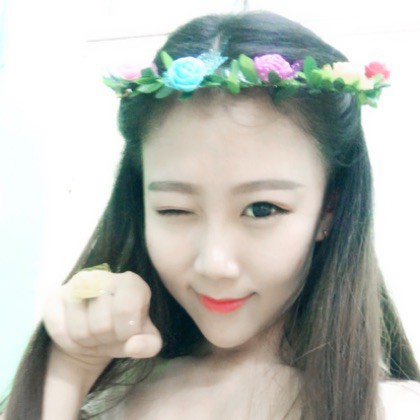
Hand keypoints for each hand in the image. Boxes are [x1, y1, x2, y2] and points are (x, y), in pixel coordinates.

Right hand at [42, 269, 162, 370]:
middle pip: (102, 324)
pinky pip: (59, 331)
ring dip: (88, 343)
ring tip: (94, 336)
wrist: (95, 335)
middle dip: (106, 339)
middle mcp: (103, 276)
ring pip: (80, 330)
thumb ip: (149, 344)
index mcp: (131, 282)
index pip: (125, 309)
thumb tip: (134, 346)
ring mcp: (76, 284)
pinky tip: (77, 336)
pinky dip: (69, 343)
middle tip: (108, 336)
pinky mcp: (55, 296)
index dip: (126, 331)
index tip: (127, 333)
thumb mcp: (145, 340)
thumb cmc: (124, 332)